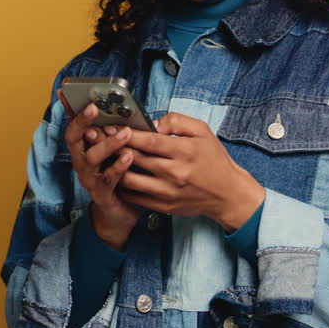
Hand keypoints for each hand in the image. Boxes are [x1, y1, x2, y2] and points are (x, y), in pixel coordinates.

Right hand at [60, 89, 140, 249]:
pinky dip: (118, 167)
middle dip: (84, 123)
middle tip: (96, 108)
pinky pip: (108, 179)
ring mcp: (90, 179)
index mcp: (83, 151)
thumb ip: (112, 134)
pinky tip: (129, 157)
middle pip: (75, 140)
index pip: (73, 129)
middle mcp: (82, 163)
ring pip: (92, 158)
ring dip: (108, 144)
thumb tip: (119, 111)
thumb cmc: (117, 179)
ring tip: (125, 133)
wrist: (118, 214)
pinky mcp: (102, 194)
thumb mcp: (112, 153)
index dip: (75, 114)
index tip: (80, 98)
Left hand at [119, 112, 265, 231]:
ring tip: (106, 158)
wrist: (228, 194)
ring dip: (114, 168)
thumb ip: (177, 121)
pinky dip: (123, 186)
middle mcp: (175, 172)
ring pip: (130, 180)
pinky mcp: (164, 206)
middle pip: (136, 158)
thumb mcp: (202, 131)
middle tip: (100, 139)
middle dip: (114, 147)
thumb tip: (153, 124)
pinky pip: (135, 197)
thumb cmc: (214, 160)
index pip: (148, 141)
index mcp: (184, 151)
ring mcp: (168, 192)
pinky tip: (118, 176)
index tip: (111, 128)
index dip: (126, 134)